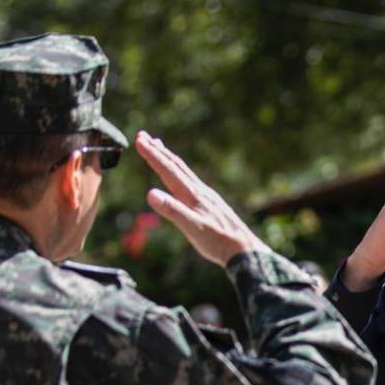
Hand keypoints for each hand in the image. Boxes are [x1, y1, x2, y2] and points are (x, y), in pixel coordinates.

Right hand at [136, 130, 263, 265]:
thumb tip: (151, 193)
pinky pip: (191, 180)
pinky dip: (181, 171)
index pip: (168, 170)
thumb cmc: (218, 242)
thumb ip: (172, 210)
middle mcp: (200, 191)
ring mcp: (206, 196)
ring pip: (184, 171)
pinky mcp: (211, 203)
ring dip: (169, 157)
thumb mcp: (192, 228)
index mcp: (192, 195)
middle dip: (158, 150)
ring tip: (159, 146)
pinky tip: (182, 176)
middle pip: (176, 165)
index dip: (152, 155)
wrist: (245, 249)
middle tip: (143, 135)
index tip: (139, 139)